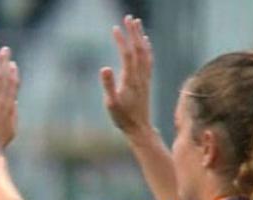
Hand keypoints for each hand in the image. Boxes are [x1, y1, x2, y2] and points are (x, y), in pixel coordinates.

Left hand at [0, 47, 19, 149]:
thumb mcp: (11, 129)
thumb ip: (14, 115)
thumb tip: (15, 104)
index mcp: (10, 106)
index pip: (13, 86)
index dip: (13, 74)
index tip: (13, 65)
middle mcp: (2, 100)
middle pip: (6, 76)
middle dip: (6, 62)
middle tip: (5, 50)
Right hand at [100, 15, 153, 138]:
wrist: (139, 127)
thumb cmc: (122, 117)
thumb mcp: (111, 104)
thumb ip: (108, 85)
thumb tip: (104, 67)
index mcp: (130, 79)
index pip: (127, 55)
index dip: (122, 40)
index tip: (115, 28)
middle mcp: (140, 76)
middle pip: (139, 49)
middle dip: (134, 32)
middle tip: (128, 18)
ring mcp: (145, 77)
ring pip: (145, 52)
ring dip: (141, 36)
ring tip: (136, 23)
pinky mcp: (146, 80)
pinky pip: (149, 59)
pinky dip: (147, 47)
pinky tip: (146, 41)